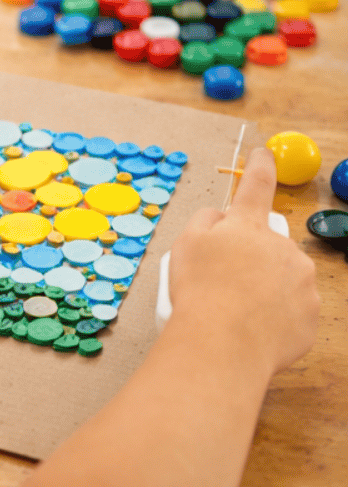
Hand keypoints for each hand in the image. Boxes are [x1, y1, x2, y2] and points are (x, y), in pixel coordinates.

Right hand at [167, 148, 317, 375]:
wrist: (224, 343)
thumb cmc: (200, 291)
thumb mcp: (185, 245)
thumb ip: (205, 222)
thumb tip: (220, 218)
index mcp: (249, 228)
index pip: (255, 187)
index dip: (259, 168)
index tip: (263, 154)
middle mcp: (283, 248)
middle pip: (268, 246)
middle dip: (254, 258)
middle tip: (227, 283)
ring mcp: (303, 282)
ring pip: (284, 278)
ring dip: (266, 289)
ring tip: (238, 311)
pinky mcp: (311, 315)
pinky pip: (293, 311)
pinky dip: (276, 317)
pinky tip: (254, 328)